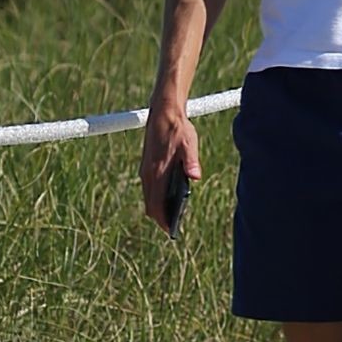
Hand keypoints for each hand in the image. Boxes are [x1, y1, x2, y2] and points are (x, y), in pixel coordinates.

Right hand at [140, 99, 201, 235]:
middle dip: (160, 217)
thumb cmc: (178, 128)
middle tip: (174, 225)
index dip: (163, 219)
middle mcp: (148, 173)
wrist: (163, 112)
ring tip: (173, 215)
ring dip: (158, 207)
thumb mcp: (189, 143)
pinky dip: (156, 197)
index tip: (171, 230)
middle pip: (150, 205)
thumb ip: (191, 161)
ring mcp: (145, 170)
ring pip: (148, 197)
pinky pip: (149, 188)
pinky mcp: (147, 166)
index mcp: (158, 171)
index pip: (156, 204)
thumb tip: (195, 177)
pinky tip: (169, 197)